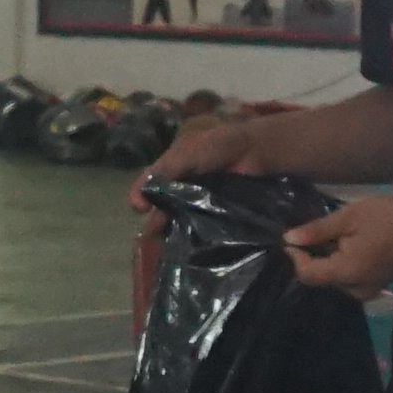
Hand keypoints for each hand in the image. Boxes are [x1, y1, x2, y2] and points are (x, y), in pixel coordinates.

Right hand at [145, 118, 259, 235]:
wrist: (253, 151)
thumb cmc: (216, 146)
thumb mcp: (186, 155)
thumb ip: (164, 173)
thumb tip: (139, 201)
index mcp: (170, 172)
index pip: (147, 187)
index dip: (139, 197)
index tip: (140, 208)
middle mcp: (180, 189)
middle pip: (162, 209)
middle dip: (156, 222)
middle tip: (154, 235)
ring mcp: (198, 204)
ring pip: (179, 220)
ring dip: (174, 232)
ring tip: (170, 246)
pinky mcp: (215, 216)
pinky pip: (200, 227)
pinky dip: (195, 235)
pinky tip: (191, 245)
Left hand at [284, 195, 392, 293]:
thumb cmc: (390, 219)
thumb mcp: (351, 216)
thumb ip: (318, 230)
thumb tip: (288, 239)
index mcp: (348, 272)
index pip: (308, 274)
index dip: (295, 258)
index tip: (290, 239)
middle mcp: (355, 289)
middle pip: (320, 278)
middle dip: (312, 257)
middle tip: (314, 233)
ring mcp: (366, 291)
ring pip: (334, 279)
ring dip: (327, 261)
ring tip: (333, 237)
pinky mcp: (374, 287)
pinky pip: (348, 280)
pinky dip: (341, 265)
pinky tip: (347, 246)